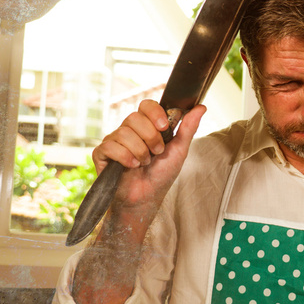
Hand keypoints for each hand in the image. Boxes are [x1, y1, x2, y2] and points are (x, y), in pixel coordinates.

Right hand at [92, 100, 206, 209]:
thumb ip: (188, 128)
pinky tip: (131, 166)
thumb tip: (201, 107)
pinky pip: (110, 146)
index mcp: (147, 126)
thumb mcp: (179, 150)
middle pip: (134, 117)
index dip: (154, 113)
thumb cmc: (161, 175)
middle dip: (150, 137)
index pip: (146, 105)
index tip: (164, 127)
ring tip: (144, 163)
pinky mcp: (101, 153)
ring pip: (123, 132)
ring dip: (140, 151)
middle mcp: (129, 130)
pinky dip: (125, 158)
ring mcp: (114, 141)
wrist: (146, 198)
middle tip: (156, 152)